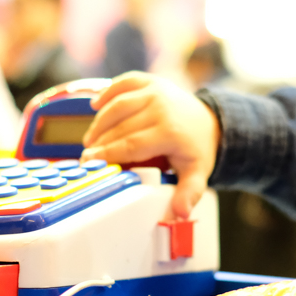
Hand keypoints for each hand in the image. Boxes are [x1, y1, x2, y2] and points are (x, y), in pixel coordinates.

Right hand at [82, 72, 220, 219]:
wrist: (209, 121)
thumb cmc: (196, 150)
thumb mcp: (197, 173)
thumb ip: (188, 193)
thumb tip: (181, 214)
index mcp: (170, 131)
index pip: (131, 145)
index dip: (108, 154)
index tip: (90, 163)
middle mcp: (161, 107)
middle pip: (121, 127)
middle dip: (100, 143)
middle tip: (86, 158)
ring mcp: (155, 90)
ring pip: (118, 105)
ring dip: (100, 122)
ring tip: (89, 140)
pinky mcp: (150, 81)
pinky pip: (124, 82)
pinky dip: (107, 91)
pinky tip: (95, 106)